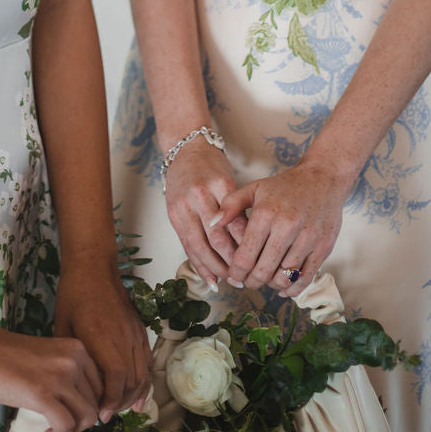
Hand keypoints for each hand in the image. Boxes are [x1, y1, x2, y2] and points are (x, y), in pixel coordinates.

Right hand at [0, 325, 104, 431]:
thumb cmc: (6, 355)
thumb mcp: (49, 358)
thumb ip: (66, 373)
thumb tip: (80, 404)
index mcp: (77, 349)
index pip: (101, 388)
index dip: (87, 406)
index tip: (68, 411)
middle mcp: (74, 360)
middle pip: (96, 404)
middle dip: (79, 421)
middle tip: (58, 423)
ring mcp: (60, 376)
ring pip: (86, 417)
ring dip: (70, 431)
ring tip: (51, 429)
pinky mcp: (43, 394)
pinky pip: (65, 427)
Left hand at [54, 258, 151, 421]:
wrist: (93, 266)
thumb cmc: (73, 295)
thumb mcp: (63, 326)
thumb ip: (72, 356)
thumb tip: (74, 386)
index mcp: (101, 335)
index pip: (115, 377)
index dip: (111, 400)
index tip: (102, 416)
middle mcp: (122, 336)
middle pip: (131, 380)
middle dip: (121, 404)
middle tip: (106, 415)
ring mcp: (135, 332)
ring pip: (142, 374)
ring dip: (133, 396)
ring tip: (119, 409)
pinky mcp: (140, 330)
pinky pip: (148, 362)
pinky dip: (145, 382)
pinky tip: (139, 398)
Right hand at [163, 136, 247, 287]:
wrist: (185, 151)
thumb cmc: (213, 168)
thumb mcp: (230, 181)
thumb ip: (238, 210)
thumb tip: (252, 245)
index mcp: (219, 184)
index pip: (235, 222)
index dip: (246, 245)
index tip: (257, 261)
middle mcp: (199, 196)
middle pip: (216, 237)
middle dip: (231, 262)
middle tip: (244, 277)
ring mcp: (182, 206)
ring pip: (199, 245)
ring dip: (215, 267)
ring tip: (229, 281)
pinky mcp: (173, 215)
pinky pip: (186, 245)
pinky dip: (199, 264)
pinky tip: (210, 278)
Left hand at [212, 159, 351, 295]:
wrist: (322, 179)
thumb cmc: (284, 186)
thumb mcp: (255, 188)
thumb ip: (231, 205)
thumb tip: (211, 224)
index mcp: (265, 214)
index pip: (245, 256)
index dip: (236, 273)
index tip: (233, 277)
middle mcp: (286, 227)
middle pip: (263, 271)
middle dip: (251, 282)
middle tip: (247, 282)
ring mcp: (307, 239)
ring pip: (283, 277)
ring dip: (270, 285)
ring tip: (264, 280)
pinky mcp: (323, 248)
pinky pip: (305, 278)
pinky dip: (292, 289)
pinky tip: (283, 286)